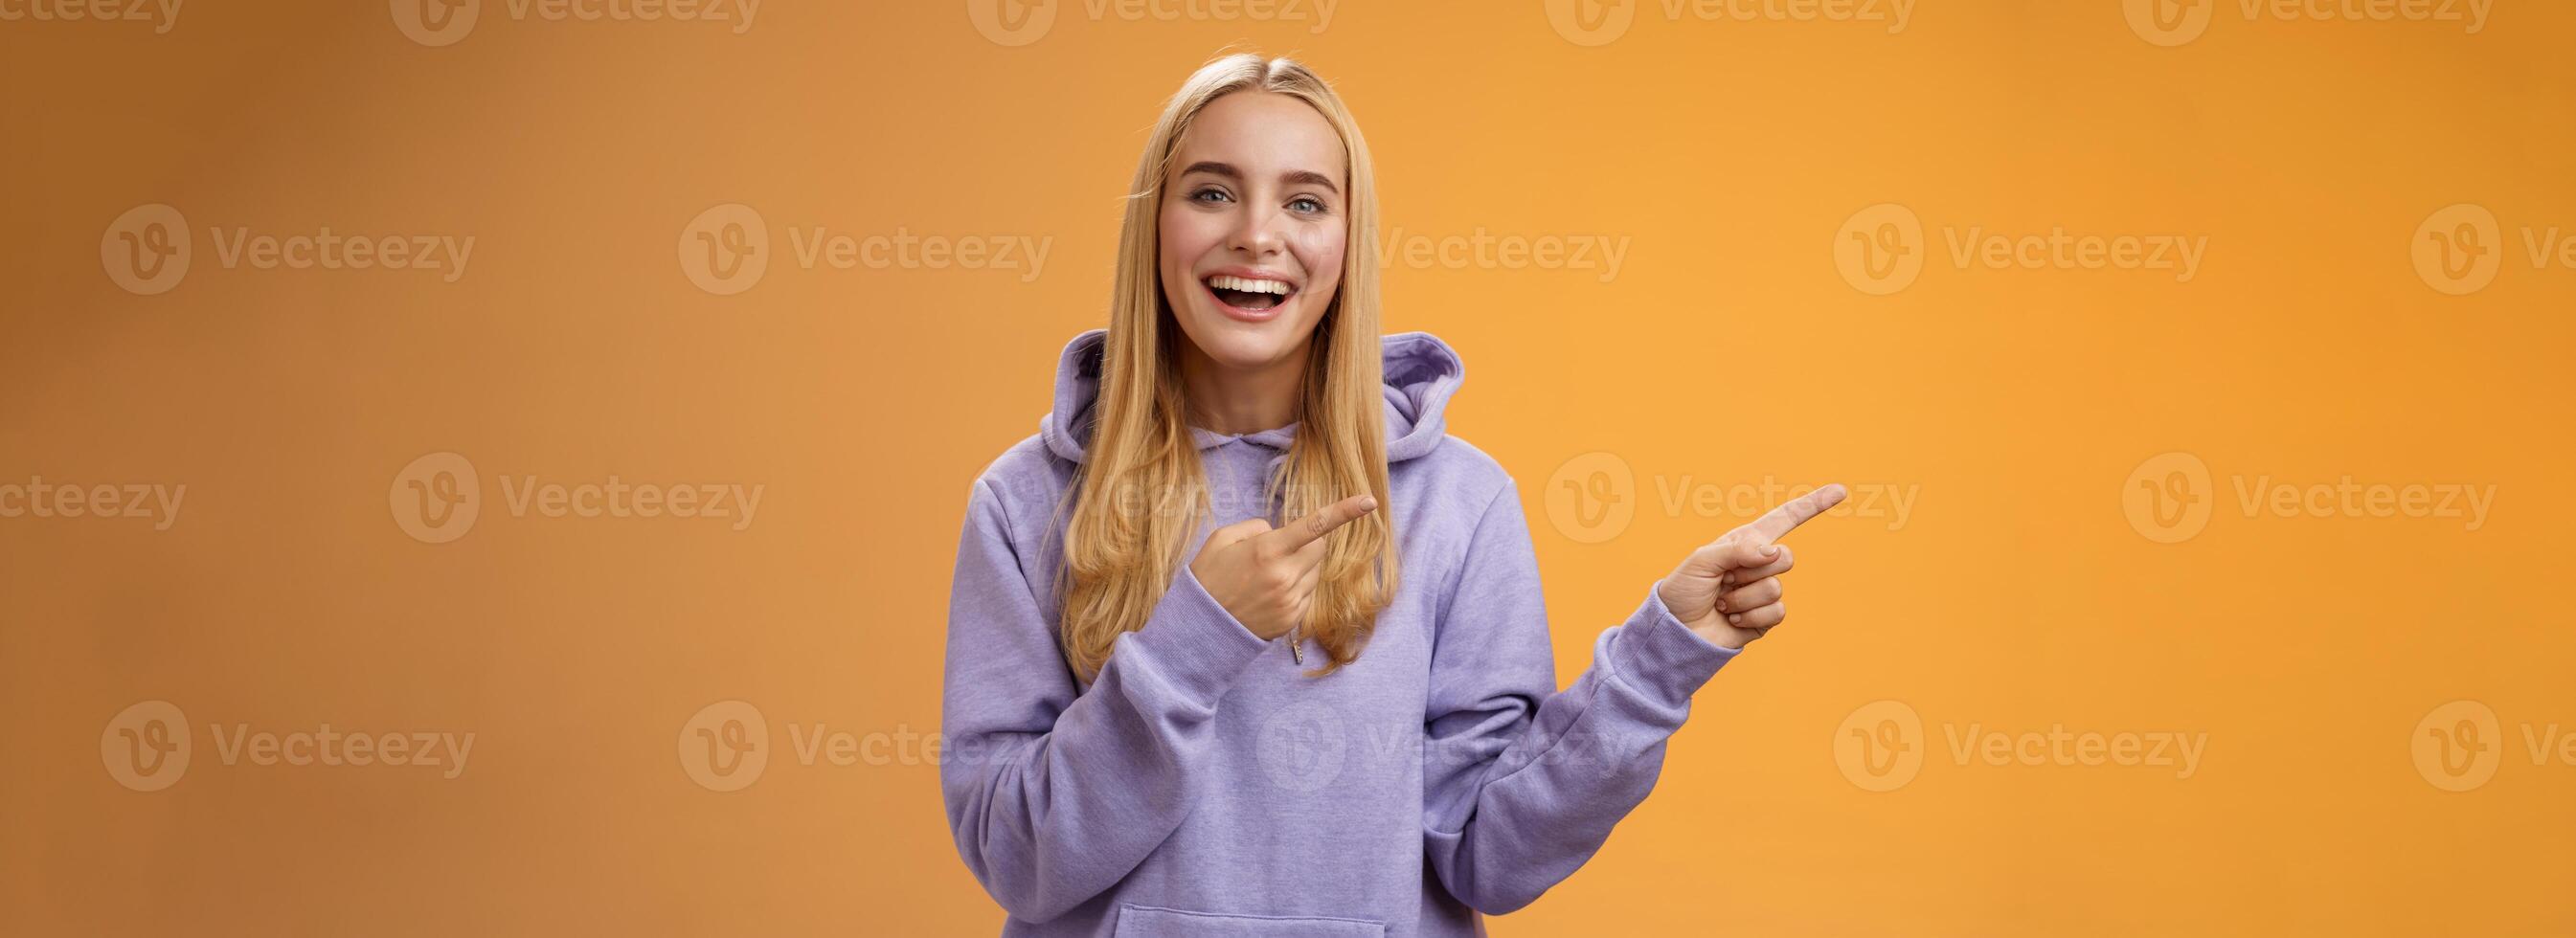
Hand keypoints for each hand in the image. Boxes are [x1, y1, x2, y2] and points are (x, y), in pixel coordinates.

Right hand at [1188, 494, 1378, 640]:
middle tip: (1278, 550)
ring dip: (1300, 567)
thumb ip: (1255, 527)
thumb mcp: (1221, 540)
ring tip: (1266, 578)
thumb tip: (1279, 531)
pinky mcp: (1293, 619)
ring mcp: (1291, 601)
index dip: (1344, 511)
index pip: (1315, 525)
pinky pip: (1307, 593)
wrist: (1199, 629)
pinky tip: (1269, 595)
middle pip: (1320, 548)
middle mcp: (1285, 576)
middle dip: (1306, 543)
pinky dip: (1295, 588)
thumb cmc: (1208, 578)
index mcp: (1267, 550)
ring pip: (1315, 572)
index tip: (1369, 501)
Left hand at [1657, 484, 1845, 649]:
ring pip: (1775, 587)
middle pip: (1785, 557)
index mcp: (1746, 542)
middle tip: (1725, 580)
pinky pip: (1776, 612)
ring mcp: (1765, 591)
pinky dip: (1749, 617)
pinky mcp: (1766, 618)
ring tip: (1721, 602)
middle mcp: (1759, 564)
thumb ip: (1738, 549)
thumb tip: (1774, 552)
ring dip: (1742, 597)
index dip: (1813, 505)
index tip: (1840, 491)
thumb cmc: (1684, 590)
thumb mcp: (1703, 560)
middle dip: (1752, 570)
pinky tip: (1732, 619)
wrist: (1676, 629)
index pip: (1785, 519)